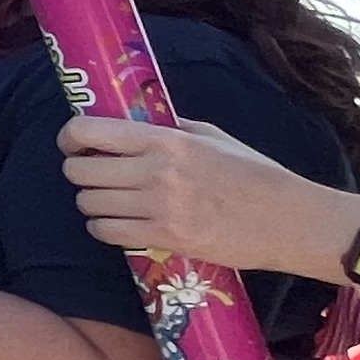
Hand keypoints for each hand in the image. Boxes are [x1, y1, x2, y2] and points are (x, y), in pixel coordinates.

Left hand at [60, 116, 346, 278]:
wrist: (289, 219)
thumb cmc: (255, 174)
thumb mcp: (214, 137)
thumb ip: (171, 128)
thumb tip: (133, 122)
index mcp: (166, 139)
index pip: (88, 131)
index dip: (69, 138)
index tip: (73, 145)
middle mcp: (156, 170)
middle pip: (79, 171)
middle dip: (79, 173)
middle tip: (94, 177)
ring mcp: (158, 206)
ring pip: (88, 203)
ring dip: (92, 203)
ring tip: (111, 202)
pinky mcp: (165, 238)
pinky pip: (106, 232)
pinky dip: (104, 228)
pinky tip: (120, 224)